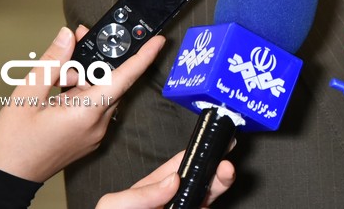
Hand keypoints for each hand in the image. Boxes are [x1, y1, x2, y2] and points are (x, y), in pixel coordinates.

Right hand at [0, 25, 164, 181]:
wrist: (9, 177)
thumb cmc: (15, 142)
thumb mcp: (26, 94)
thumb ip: (52, 62)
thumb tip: (68, 36)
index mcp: (86, 112)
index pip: (124, 78)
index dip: (143, 57)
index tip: (158, 41)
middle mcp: (98, 124)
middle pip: (109, 81)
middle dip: (93, 62)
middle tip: (72, 47)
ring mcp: (95, 133)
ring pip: (101, 93)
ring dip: (83, 79)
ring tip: (56, 79)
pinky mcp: (90, 137)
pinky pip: (95, 106)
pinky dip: (82, 93)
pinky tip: (60, 93)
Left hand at [95, 151, 234, 208]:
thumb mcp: (116, 205)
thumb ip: (141, 193)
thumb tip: (174, 180)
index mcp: (156, 187)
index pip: (182, 164)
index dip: (200, 151)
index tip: (215, 141)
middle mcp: (174, 199)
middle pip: (202, 179)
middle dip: (216, 168)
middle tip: (226, 163)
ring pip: (208, 196)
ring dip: (220, 184)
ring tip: (227, 174)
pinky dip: (213, 203)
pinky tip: (212, 200)